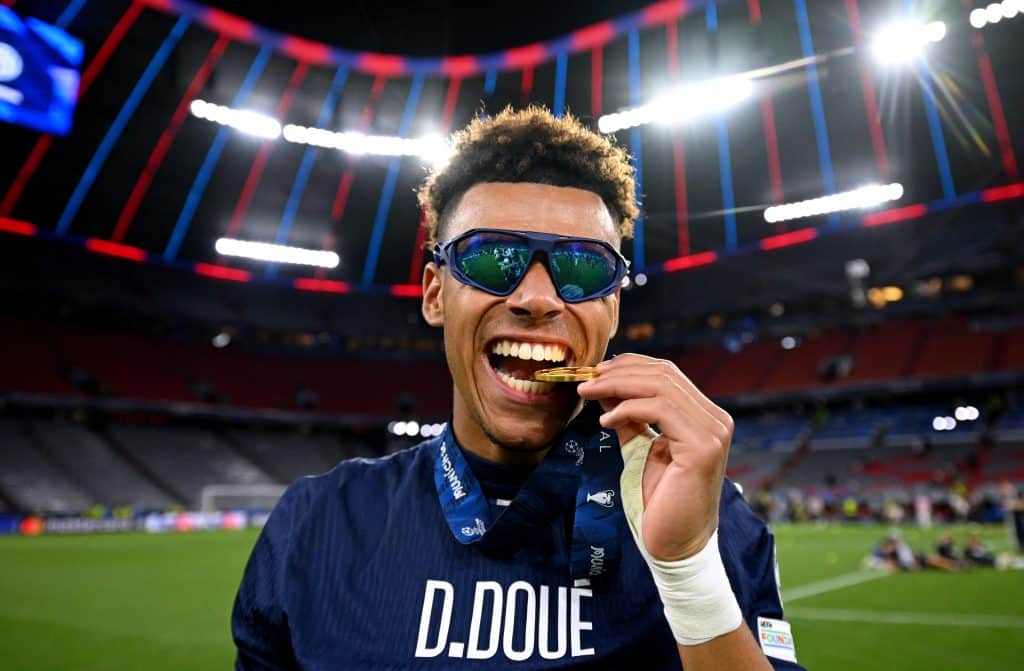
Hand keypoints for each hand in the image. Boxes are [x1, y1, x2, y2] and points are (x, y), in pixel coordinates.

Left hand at [576, 354, 733, 561]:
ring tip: (588, 395)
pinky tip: (605, 421)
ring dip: (617, 386)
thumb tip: (604, 387)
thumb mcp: (640, 448)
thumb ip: (628, 417)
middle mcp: (716, 420)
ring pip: (661, 387)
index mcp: (705, 416)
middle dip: (619, 373)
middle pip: (664, 374)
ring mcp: (713, 432)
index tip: (595, 372)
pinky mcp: (703, 447)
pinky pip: (660, 410)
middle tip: (585, 380)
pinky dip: (627, 409)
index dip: (630, 366)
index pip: (667, 374)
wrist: (676, 544)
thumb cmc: (660, 500)